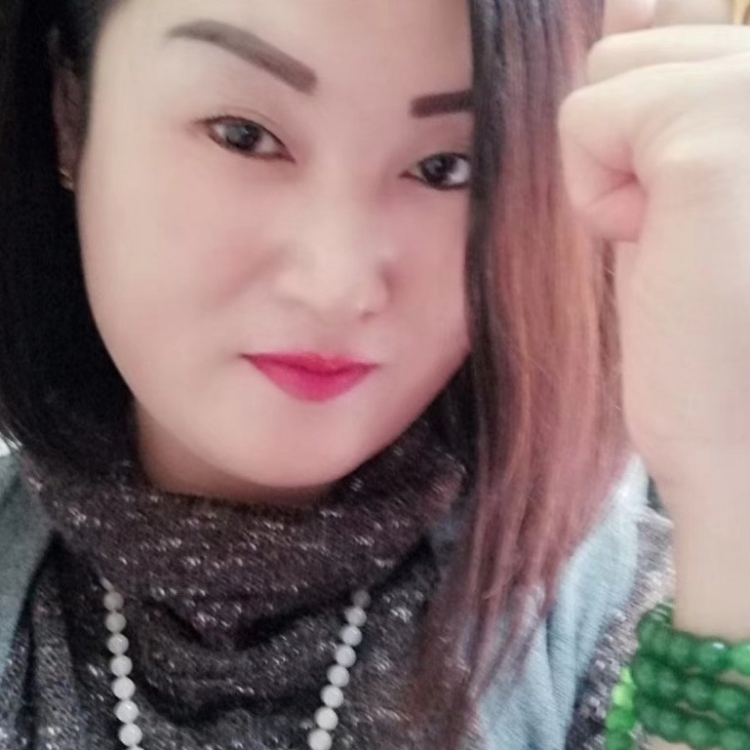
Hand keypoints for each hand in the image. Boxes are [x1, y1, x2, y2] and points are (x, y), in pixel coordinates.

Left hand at [558, 0, 749, 516]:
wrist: (738, 432)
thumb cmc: (707, 320)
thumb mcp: (685, 185)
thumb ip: (667, 92)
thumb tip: (633, 5)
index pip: (676, 13)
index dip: (644, 112)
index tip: (675, 195)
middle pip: (633, 39)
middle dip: (629, 143)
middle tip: (682, 226)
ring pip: (606, 71)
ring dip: (613, 169)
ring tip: (674, 235)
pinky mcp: (719, 133)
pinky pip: (585, 119)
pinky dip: (594, 194)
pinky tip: (655, 245)